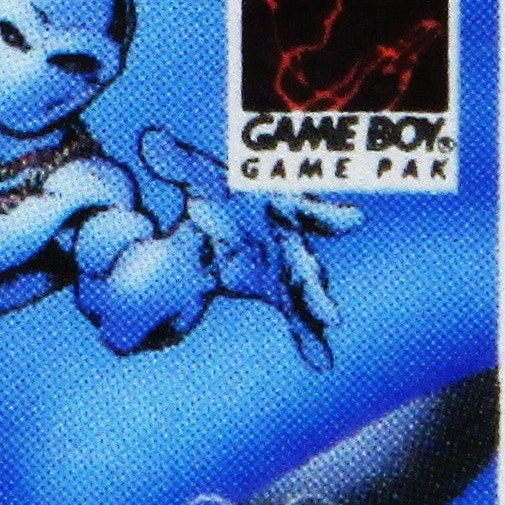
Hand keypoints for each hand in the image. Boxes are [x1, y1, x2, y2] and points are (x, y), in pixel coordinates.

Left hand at [134, 129, 357, 367]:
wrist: (222, 218)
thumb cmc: (223, 191)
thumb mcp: (198, 177)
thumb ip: (178, 162)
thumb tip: (149, 141)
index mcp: (281, 206)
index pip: (308, 210)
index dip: (330, 217)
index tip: (354, 222)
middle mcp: (291, 239)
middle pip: (307, 261)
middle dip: (315, 281)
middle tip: (333, 304)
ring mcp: (287, 268)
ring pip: (306, 292)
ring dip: (316, 309)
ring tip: (330, 325)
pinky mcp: (278, 289)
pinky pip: (296, 317)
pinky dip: (309, 339)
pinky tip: (321, 362)